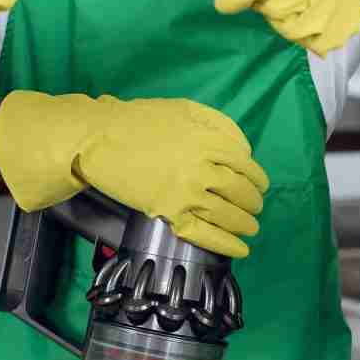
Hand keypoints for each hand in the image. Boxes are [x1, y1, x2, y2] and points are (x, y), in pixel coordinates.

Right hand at [0, 91, 270, 258]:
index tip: (260, 188)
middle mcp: (204, 168)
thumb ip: (218, 125)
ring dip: (244, 225)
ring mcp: (187, 192)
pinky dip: (225, 244)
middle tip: (255, 210)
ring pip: (226, 214)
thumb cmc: (140, 121)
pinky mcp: (169, 212)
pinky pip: (204, 233)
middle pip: (240, 191)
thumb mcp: (185, 109)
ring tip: (250, 229)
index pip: (246, 165)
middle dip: (253, 204)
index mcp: (209, 140)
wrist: (99, 139)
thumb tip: (243, 151)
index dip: (257, 180)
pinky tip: (239, 249)